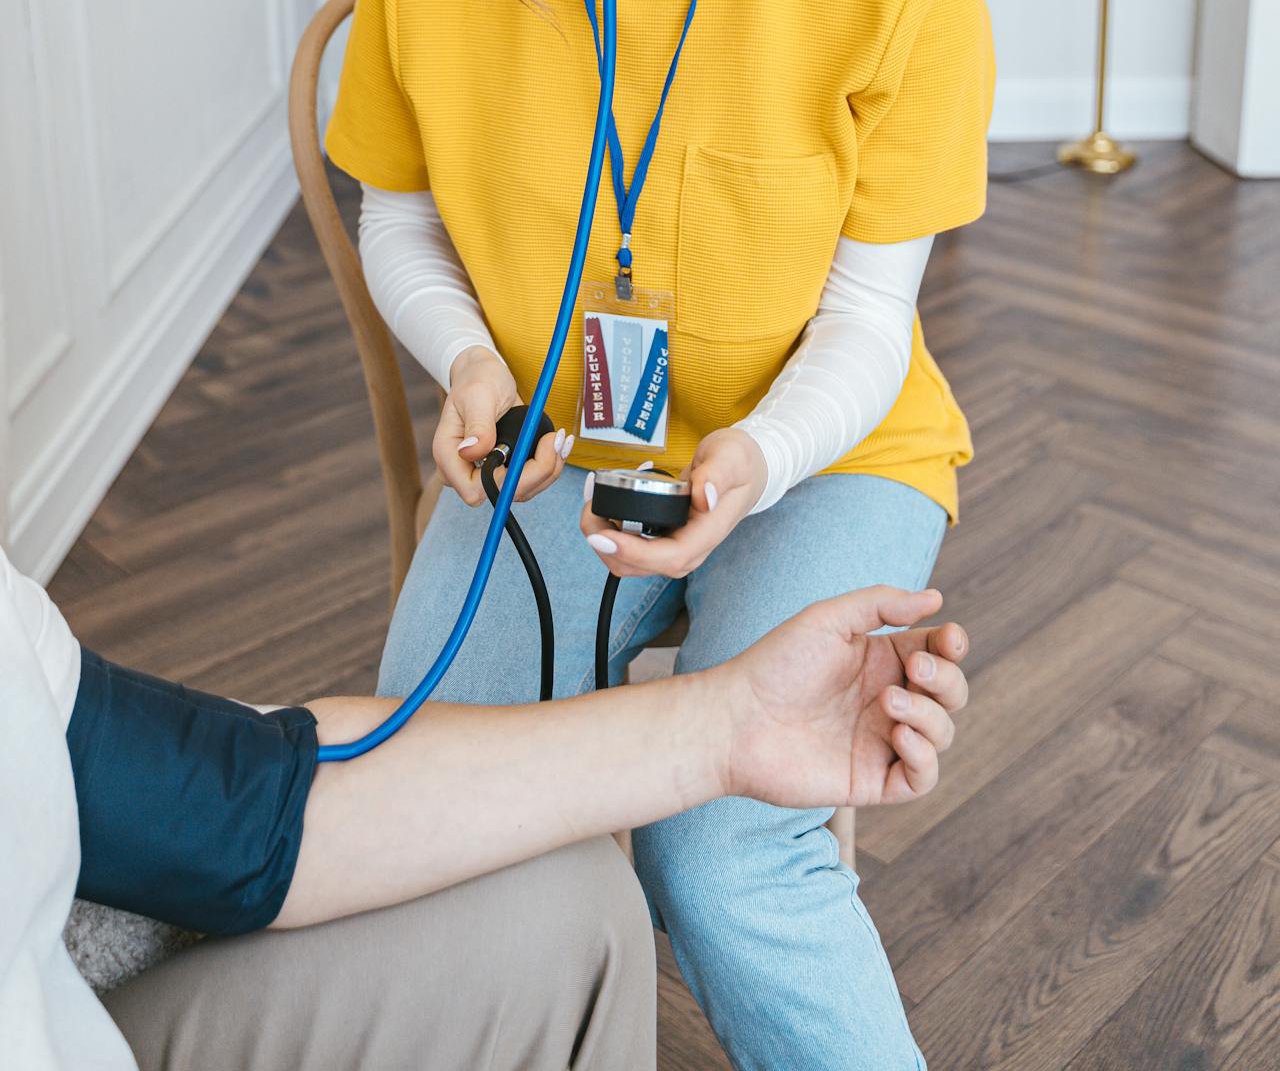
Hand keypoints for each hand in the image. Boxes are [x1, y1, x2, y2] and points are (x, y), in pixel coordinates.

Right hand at [434, 347, 571, 505]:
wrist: (484, 375)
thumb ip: (478, 425)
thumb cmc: (477, 379)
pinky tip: (558, 444)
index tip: (529, 452)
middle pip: (502, 493)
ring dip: (548, 469)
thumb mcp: (478, 396)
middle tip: (557, 440)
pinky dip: (548, 465)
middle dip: (537, 472)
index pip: (474, 489)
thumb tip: (472, 452)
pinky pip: (528, 480)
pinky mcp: (503, 469)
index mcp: (449, 454)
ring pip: (520, 490)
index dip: (505, 481)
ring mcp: (484, 472)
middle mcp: (464, 470)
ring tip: (561, 439)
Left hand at [579, 427, 767, 576]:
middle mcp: (688, 549)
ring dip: (601, 538)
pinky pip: (627, 547)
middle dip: (605, 544)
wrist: (746, 470)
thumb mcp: (732, 458)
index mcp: (707, 534)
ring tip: (591, 503)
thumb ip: (718, 475)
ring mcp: (673, 547)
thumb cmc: (740, 463)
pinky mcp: (660, 539)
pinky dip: (608, 530)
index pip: (668, 558)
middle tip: (588, 508)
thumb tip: (704, 497)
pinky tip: (601, 505)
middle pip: (638, 566)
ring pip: (626, 561)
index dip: (632, 552)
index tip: (603, 535)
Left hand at [714, 586, 968, 809]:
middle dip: (946, 679)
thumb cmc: (775, 665)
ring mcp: (882, 742)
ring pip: (942, 733)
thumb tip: (936, 598)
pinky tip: (899, 735)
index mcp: (880, 661)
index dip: (953, 645)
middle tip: (915, 668)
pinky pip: (923, 777)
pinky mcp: (872, 780)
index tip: (948, 637)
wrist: (736, 720)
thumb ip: (880, 604)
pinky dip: (925, 757)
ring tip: (889, 702)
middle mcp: (887, 701)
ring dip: (930, 714)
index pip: (938, 653)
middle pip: (950, 693)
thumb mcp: (828, 620)